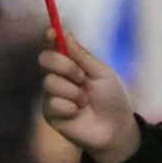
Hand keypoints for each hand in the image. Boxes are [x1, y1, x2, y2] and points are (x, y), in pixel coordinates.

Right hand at [39, 31, 138, 162]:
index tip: (52, 33)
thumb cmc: (112, 100)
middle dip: (64, 66)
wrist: (115, 129)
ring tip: (85, 102)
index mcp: (71, 65)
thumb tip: (66, 34)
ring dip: (72, 92)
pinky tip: (78, 114)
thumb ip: (83, 56)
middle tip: (82, 77)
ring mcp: (51, 95)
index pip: (54, 47)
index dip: (50, 37)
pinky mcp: (50, 114)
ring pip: (49, 82)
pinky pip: (52, 103)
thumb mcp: (102, 73)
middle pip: (45, 59)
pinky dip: (70, 107)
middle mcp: (58, 78)